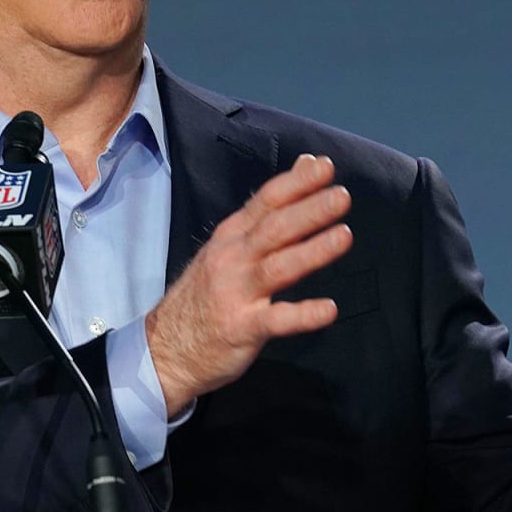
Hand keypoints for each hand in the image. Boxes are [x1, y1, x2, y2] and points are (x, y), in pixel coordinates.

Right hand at [145, 154, 351, 416]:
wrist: (166, 346)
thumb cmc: (207, 292)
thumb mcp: (231, 245)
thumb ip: (268, 211)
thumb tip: (305, 166)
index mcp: (232, 236)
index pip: (266, 201)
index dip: (296, 183)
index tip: (325, 166)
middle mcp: (232, 258)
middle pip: (274, 229)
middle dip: (308, 210)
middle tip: (342, 195)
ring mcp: (236, 293)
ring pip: (277, 267)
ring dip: (312, 251)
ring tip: (344, 236)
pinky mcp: (242, 328)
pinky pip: (275, 320)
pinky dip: (303, 314)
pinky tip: (329, 309)